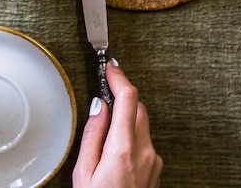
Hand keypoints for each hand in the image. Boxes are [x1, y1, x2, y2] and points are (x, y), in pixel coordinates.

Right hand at [73, 61, 161, 187]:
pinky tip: (117, 147)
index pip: (128, 98)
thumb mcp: (84, 172)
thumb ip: (93, 134)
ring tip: (107, 127)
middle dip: (123, 96)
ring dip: (128, 116)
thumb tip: (100, 105)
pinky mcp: (156, 168)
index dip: (120, 77)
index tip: (111, 67)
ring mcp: (154, 160)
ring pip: (143, 123)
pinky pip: (145, 140)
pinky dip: (133, 134)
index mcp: (123, 149)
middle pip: (139, 107)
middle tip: (105, 93)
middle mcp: (145, 151)